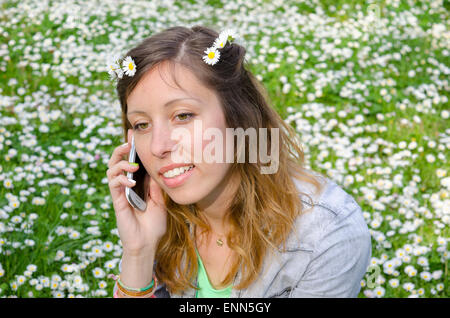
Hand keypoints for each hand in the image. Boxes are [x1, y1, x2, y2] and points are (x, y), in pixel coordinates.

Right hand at [106, 129, 166, 253]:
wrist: (148, 243)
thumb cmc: (154, 224)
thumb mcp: (160, 200)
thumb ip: (156, 185)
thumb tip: (157, 167)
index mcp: (137, 183)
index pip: (131, 161)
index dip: (130, 147)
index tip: (133, 134)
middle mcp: (126, 185)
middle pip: (116, 161)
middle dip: (120, 149)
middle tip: (128, 143)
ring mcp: (120, 193)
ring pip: (111, 170)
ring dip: (120, 163)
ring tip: (132, 165)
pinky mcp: (117, 202)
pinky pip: (113, 185)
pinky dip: (121, 180)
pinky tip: (131, 182)